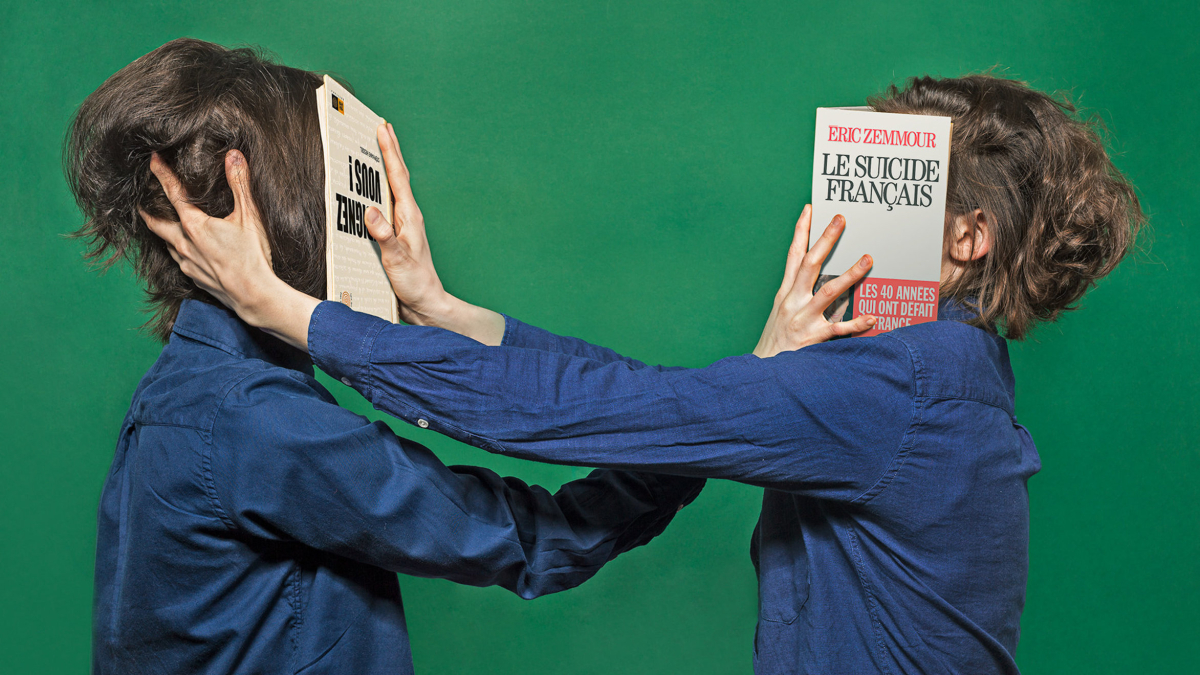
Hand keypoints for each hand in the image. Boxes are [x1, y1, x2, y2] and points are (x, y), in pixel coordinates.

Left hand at [141, 151, 317, 349]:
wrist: (254, 295)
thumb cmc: (252, 256)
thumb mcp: (250, 216)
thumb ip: (240, 184)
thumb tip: (233, 156)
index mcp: (195, 225)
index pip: (172, 193)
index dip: (161, 174)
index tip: (152, 160)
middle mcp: (184, 244)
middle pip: (157, 223)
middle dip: (147, 210)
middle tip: (140, 201)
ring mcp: (187, 263)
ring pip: (166, 243)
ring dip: (162, 232)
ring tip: (162, 224)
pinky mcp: (194, 278)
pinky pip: (179, 260)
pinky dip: (177, 250)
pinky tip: (184, 250)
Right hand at [365, 123, 451, 325]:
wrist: (425, 303)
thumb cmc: (415, 283)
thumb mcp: (397, 259)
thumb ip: (385, 236)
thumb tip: (371, 212)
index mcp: (410, 216)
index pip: (397, 177)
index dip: (389, 151)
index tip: (382, 127)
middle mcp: (407, 216)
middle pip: (396, 176)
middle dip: (389, 150)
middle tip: (381, 126)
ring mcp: (402, 225)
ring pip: (390, 189)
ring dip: (383, 167)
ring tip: (374, 148)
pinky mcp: (395, 235)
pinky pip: (384, 205)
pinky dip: (377, 190)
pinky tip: (369, 189)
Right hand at [752, 206, 875, 357]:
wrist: (765, 370)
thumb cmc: (777, 339)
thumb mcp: (781, 311)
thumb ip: (798, 292)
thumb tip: (818, 275)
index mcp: (786, 293)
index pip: (793, 256)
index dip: (801, 231)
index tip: (810, 210)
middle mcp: (793, 302)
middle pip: (810, 264)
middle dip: (825, 240)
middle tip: (841, 219)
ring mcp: (803, 319)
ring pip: (828, 291)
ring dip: (849, 274)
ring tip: (867, 259)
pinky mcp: (814, 338)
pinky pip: (838, 329)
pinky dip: (856, 324)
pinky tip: (872, 318)